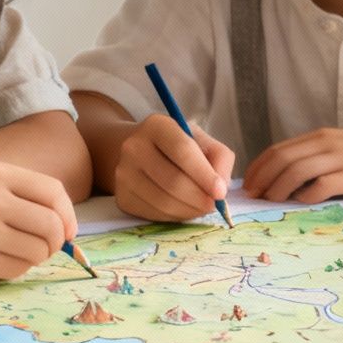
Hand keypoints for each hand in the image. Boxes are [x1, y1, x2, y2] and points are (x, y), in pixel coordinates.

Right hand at [0, 161, 78, 280]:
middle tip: (44, 246)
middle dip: (56, 240)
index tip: (66, 228)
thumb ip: (20, 195)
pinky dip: (15, 268)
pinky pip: (17, 269)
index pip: (53, 193)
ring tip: (12, 250)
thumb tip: (66, 226)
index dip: (67, 214)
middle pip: (52, 225)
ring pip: (38, 251)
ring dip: (34, 255)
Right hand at [112, 115, 235, 222]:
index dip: (204, 174)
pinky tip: (183, 207)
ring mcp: (124, 173)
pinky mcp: (122, 197)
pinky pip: (155, 214)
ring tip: (201, 206)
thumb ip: (219, 158)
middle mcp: (134, 146)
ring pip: (164, 202)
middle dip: (200, 198)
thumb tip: (221, 189)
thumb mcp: (201, 140)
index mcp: (157, 125)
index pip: (182, 150)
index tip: (220, 192)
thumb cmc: (176, 147)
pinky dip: (176, 216)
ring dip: (190, 210)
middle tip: (214, 205)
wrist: (140, 153)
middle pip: (173, 181)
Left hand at [243, 128, 342, 202]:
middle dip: (261, 178)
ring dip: (278, 187)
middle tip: (252, 196)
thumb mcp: (342, 149)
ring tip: (270, 201)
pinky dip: (307, 194)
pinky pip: (323, 184)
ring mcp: (340, 159)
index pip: (279, 150)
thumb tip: (289, 183)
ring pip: (297, 170)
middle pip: (282, 159)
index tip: (248, 184)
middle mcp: (326, 145)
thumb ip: (318, 160)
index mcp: (321, 138)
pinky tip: (301, 202)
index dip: (258, 167)